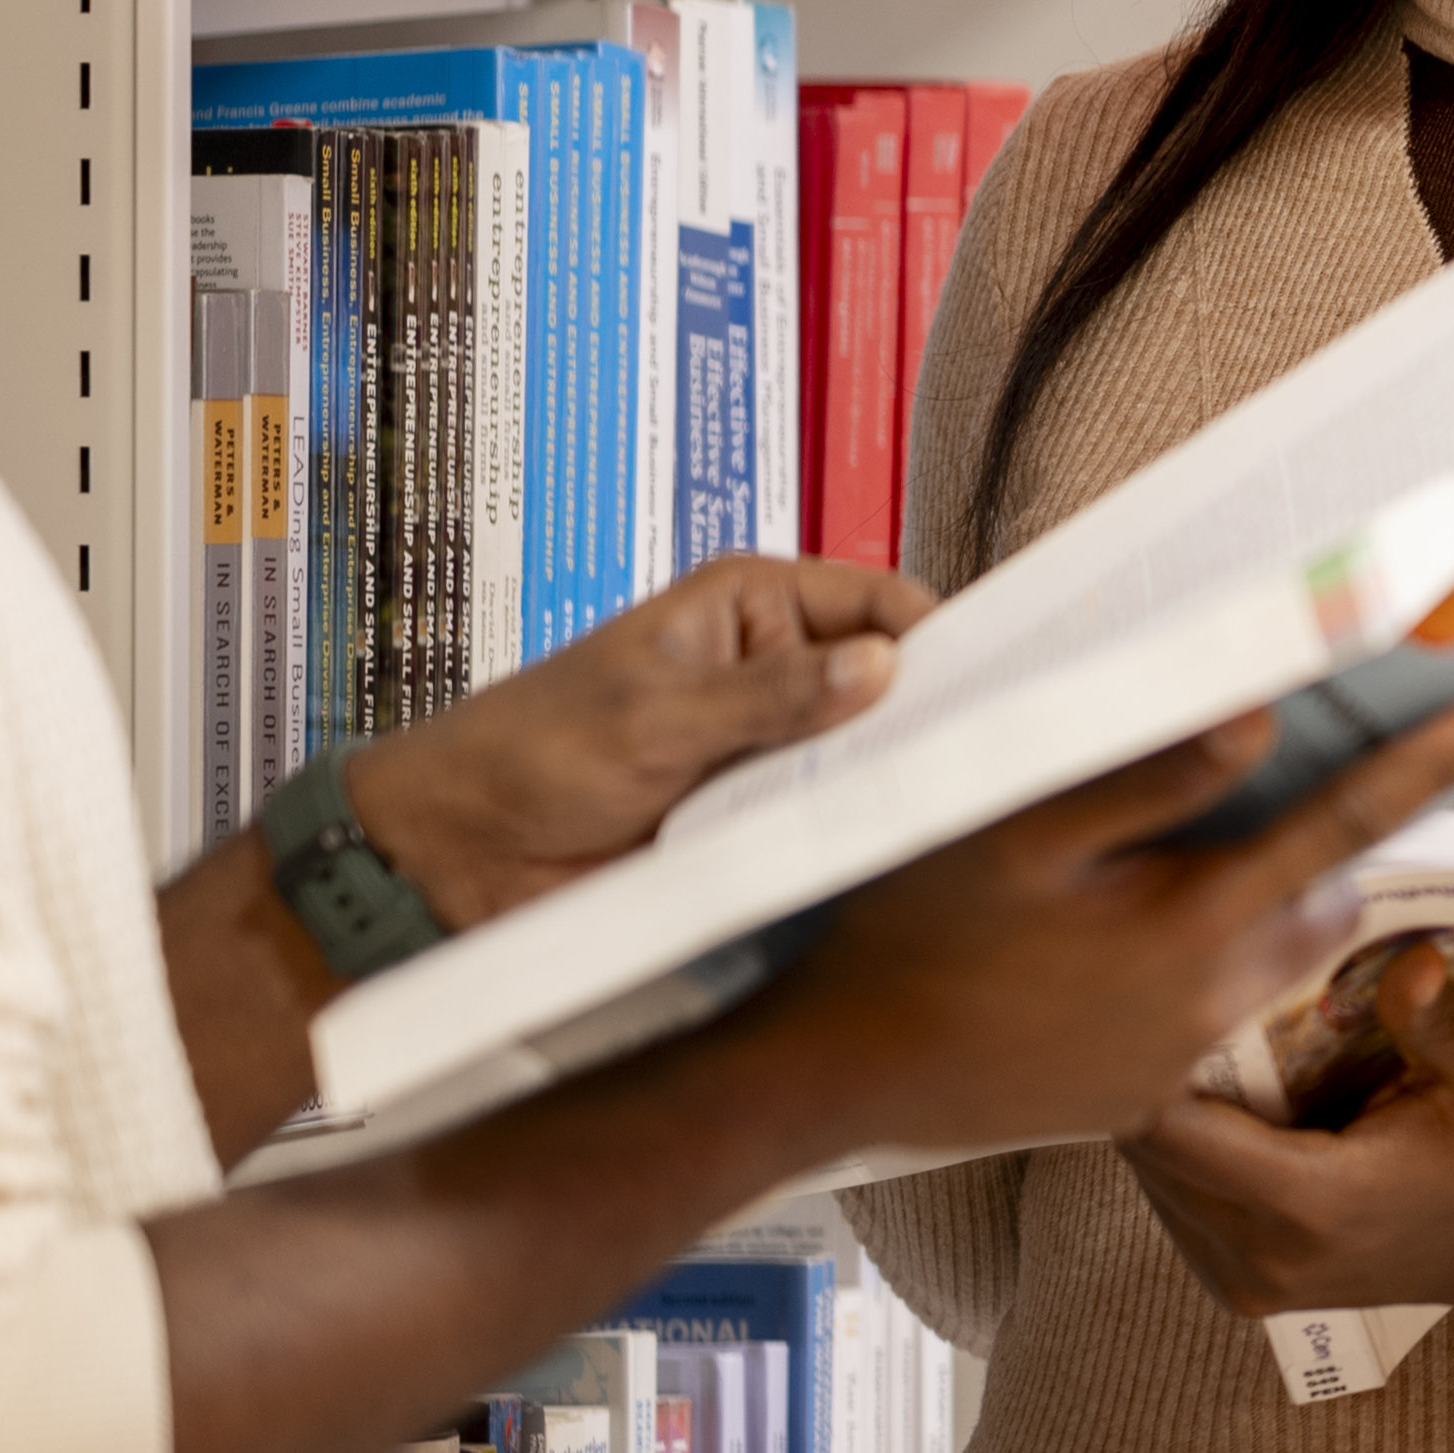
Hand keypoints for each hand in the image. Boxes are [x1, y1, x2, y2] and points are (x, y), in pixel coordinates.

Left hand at [350, 553, 933, 920]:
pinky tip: (878, 844)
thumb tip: (881, 666)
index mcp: (749, 607)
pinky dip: (847, 831)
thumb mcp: (658, 715)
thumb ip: (773, 696)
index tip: (995, 671)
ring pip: (861, 755)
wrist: (458, 850)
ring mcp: (766, 745)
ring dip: (884, 779)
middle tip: (979, 744)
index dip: (937, 632)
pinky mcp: (755, 814)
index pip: (878, 601)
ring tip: (938, 799)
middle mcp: (769, 669)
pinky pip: (824, 818)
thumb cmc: (529, 750)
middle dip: (922, 711)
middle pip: (884, 681)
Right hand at [739, 696, 1453, 1179]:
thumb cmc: (910, 936)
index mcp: (1194, 924)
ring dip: (1268, 902)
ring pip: (1270, 956)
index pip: (1345, 823)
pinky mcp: (1140, 1096)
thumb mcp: (1017, 831)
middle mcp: (1212, 1000)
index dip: (1430, 761)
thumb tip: (1262, 719)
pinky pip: (1210, 1011)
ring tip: (1217, 846)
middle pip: (1320, 896)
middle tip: (1336, 769)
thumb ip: (1150, 778)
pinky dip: (1205, 959)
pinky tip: (1127, 934)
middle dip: (1338, 838)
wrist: (836, 1079)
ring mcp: (1179, 1058)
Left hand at [1117, 950, 1453, 1328]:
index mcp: (1317, 1200)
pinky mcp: (1241, 1291)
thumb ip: (1439, 1020)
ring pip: (1150, 1182)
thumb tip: (1414, 959)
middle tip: (1176, 1010)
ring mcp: (1248, 1283)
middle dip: (1150, 1080)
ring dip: (1162, 1119)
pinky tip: (1223, 1114)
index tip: (1168, 1000)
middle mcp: (1266, 1254)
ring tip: (1195, 1055)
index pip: (1174, 1129)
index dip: (1154, 1060)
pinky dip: (1182, 1158)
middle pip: (1149, 1153)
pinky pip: (1174, 1210)